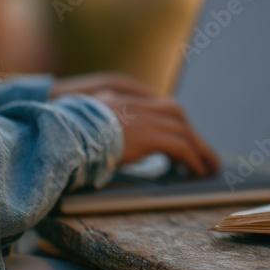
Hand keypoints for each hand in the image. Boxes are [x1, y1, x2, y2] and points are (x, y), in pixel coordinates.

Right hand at [48, 73, 219, 174]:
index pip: (157, 104)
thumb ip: (104, 125)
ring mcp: (145, 117)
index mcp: (122, 99)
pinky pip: (180, 147)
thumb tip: (113, 142)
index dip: (172, 121)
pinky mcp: (149, 135)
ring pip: (183, 130)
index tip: (183, 135)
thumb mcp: (86, 123)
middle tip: (203, 153)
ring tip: (206, 166)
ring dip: (198, 149)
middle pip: (176, 114)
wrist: (62, 134)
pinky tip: (195, 171)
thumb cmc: (67, 134)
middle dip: (192, 133)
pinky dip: (191, 159)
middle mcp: (137, 103)